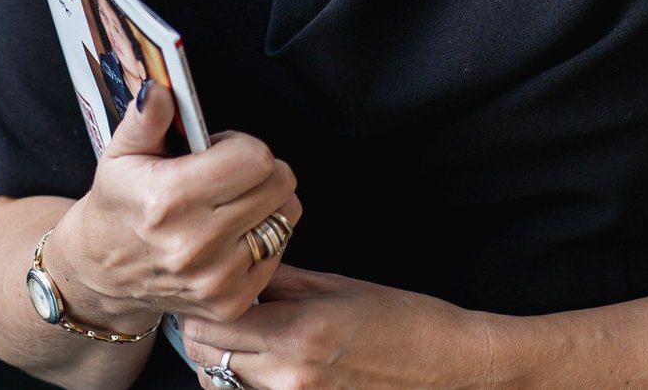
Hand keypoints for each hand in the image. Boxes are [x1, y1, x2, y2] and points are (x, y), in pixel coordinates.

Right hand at [52, 84, 302, 329]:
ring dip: (267, 204)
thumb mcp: (121, 154)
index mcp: (169, 199)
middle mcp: (196, 244)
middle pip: (280, 185)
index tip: (220, 151)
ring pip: (286, 218)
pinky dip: (263, 238)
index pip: (255, 158)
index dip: (242, 146)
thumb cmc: (118, 206)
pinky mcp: (231, 303)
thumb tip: (159, 90)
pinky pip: (279, 252)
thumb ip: (145, 118)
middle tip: (227, 175)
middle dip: (261, 170)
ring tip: (230, 204)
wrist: (103, 273)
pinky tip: (230, 235)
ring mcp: (216, 279)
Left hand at [179, 264, 503, 389]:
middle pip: (204, 357)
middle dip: (202, 330)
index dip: (199, 304)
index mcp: (298, 333)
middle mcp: (290, 377)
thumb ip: (281, 281)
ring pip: (219, 384)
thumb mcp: (338, 286)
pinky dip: (242, 382)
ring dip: (218, 359)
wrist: (448, 366)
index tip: (204, 289)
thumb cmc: (403, 322)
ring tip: (242, 336)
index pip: (211, 323)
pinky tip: (262, 362)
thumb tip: (238, 269)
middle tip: (216, 309)